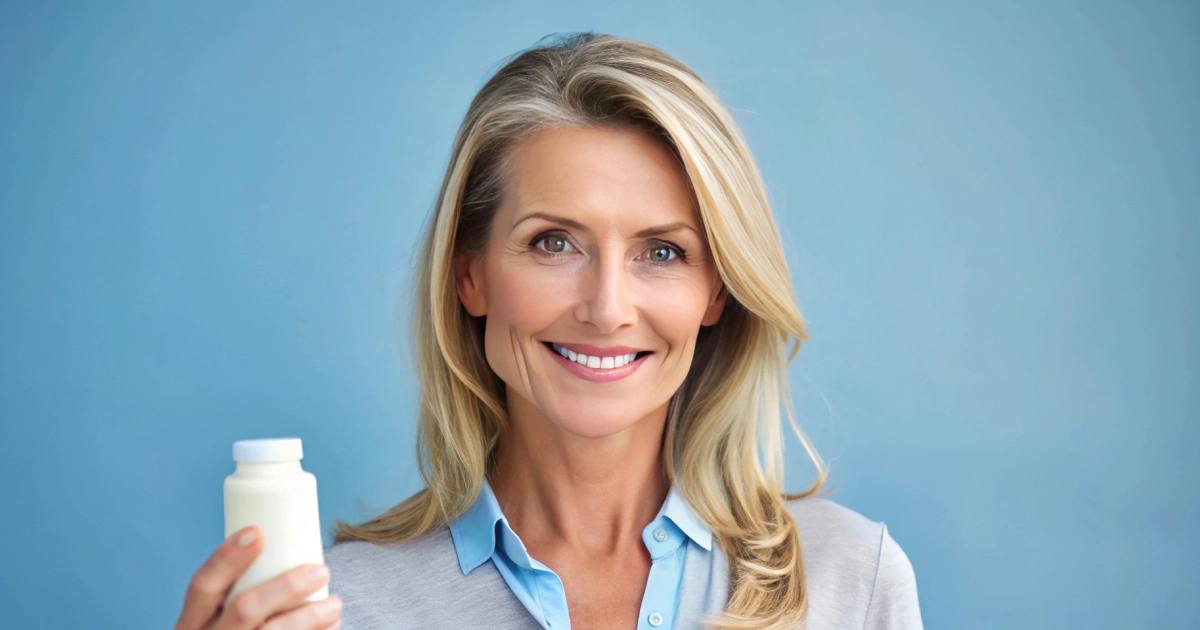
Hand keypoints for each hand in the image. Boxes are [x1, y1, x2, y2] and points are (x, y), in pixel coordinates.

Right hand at [173, 526, 341, 629]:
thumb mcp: (217, 618)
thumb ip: (240, 590)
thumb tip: (281, 539)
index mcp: (192, 623)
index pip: (202, 585)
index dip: (228, 557)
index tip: (258, 532)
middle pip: (245, 609)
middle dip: (287, 586)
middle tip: (321, 570)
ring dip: (310, 617)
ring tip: (335, 604)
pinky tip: (333, 628)